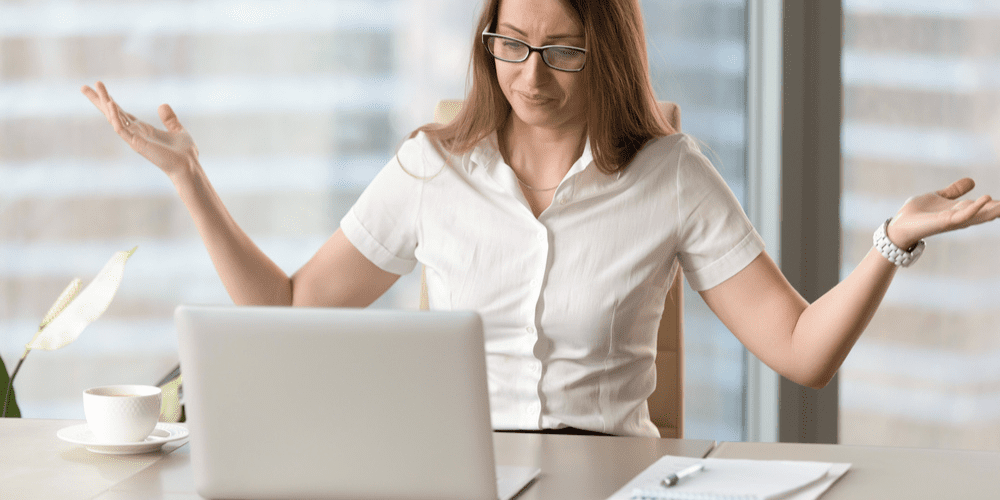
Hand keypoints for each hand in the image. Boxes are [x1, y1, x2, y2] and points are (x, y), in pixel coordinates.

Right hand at [81, 81, 198, 178]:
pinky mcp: (137, 144)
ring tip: (97, 86)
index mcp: (143, 130)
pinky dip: (116, 117)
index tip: (99, 88)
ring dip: (105, 102)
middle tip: (83, 86)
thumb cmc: (184, 153)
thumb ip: (170, 119)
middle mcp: (135, 133)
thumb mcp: (178, 130)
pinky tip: (111, 104)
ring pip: (114, 118)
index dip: (110, 101)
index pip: (122, 112)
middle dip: (98, 100)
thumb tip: (162, 104)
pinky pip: (122, 129)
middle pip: (112, 113)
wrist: (189, 166)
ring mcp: (134, 139)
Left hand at [888, 178, 999, 248]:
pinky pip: (964, 214)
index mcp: (961, 210)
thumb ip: (955, 191)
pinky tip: (986, 198)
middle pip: (986, 213)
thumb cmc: (918, 213)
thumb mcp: (940, 197)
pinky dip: (976, 207)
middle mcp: (961, 217)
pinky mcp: (945, 221)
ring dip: (994, 209)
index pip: (985, 207)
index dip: (997, 204)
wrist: (900, 223)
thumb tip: (972, 181)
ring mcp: (954, 220)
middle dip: (999, 210)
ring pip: (979, 215)